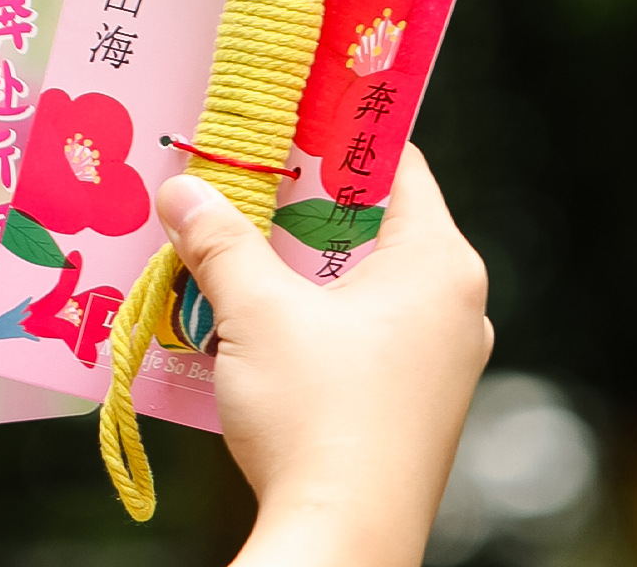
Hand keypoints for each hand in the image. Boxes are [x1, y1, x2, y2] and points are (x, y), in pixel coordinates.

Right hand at [157, 145, 491, 566]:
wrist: (343, 544)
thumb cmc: (317, 415)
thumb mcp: (256, 311)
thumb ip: (218, 239)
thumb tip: (180, 189)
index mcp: (440, 263)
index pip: (396, 163)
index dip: (338, 133)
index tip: (285, 113)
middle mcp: (456, 304)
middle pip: (374, 221)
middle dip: (302, 202)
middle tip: (242, 177)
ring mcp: (441, 359)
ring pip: (365, 279)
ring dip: (300, 261)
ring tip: (236, 242)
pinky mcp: (415, 402)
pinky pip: (366, 328)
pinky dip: (314, 310)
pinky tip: (255, 312)